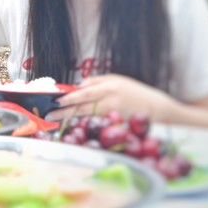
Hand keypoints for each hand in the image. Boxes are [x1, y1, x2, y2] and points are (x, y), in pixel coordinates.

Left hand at [45, 74, 169, 120]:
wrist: (158, 108)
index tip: (55, 100)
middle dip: (65, 109)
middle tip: (50, 114)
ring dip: (71, 118)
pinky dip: (84, 124)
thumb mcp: (117, 81)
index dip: (70, 96)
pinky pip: (97, 124)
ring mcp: (114, 113)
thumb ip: (97, 83)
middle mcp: (111, 99)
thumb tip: (78, 88)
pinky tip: (74, 126)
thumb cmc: (135, 93)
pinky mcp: (117, 124)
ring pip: (88, 116)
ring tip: (57, 120)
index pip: (86, 91)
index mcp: (110, 86)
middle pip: (84, 104)